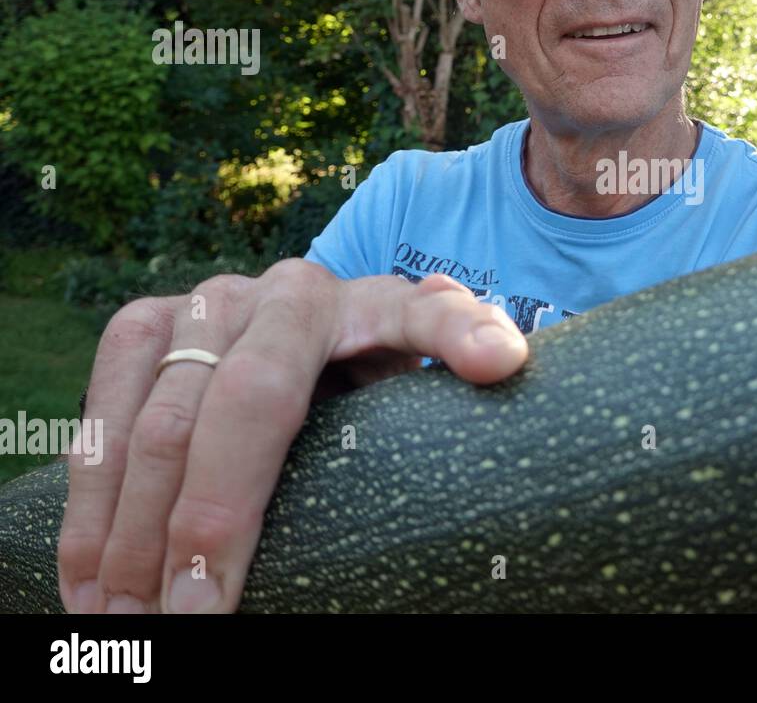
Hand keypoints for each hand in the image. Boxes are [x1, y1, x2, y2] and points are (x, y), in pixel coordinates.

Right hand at [57, 261, 526, 613]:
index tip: (503, 366)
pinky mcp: (144, 326)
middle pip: (248, 401)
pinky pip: (100, 425)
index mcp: (378, 300)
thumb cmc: (367, 383)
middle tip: (200, 619)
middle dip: (215, 520)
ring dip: (135, 540)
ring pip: (159, 426)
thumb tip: (504, 368)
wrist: (295, 330)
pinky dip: (91, 516)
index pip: (428, 312)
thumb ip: (444, 377)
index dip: (461, 334)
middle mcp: (291, 291)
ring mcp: (211, 303)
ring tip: (136, 627)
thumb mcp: (411, 387)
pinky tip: (89, 589)